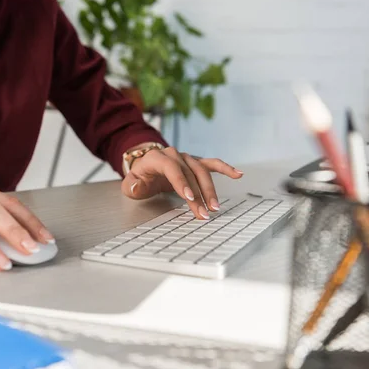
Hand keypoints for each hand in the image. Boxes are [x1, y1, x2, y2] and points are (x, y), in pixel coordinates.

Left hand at [121, 147, 242, 219]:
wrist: (146, 166)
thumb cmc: (140, 177)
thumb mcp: (130, 183)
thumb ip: (132, 185)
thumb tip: (136, 187)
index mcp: (157, 158)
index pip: (172, 169)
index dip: (181, 182)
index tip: (189, 198)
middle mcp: (174, 155)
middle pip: (189, 174)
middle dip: (198, 195)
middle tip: (204, 213)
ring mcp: (186, 158)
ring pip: (202, 172)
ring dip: (210, 190)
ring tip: (215, 207)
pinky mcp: (195, 163)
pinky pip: (212, 164)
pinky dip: (225, 168)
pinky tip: (238, 175)